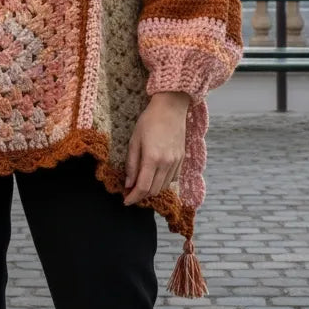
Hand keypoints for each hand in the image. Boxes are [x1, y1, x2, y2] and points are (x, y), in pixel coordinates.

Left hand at [123, 91, 189, 205]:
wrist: (170, 108)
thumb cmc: (149, 121)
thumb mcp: (134, 140)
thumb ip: (131, 164)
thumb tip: (128, 184)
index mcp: (153, 158)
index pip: (143, 187)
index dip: (133, 197)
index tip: (126, 201)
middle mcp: (167, 163)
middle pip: (154, 191)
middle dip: (142, 195)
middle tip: (131, 192)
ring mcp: (176, 162)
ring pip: (164, 187)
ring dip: (152, 190)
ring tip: (142, 184)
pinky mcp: (182, 159)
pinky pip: (173, 179)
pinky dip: (163, 183)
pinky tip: (155, 176)